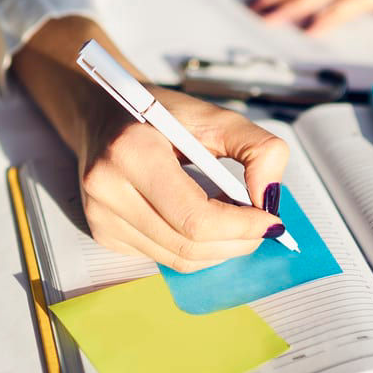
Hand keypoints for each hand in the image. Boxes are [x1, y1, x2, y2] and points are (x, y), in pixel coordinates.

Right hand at [12, 17, 288, 272]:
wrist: (102, 113)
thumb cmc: (158, 113)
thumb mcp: (214, 116)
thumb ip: (257, 148)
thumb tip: (270, 198)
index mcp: (133, 152)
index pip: (195, 218)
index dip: (241, 227)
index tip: (271, 221)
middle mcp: (108, 189)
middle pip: (189, 245)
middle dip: (236, 242)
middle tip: (262, 227)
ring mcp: (101, 216)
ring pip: (178, 259)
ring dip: (218, 248)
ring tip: (236, 222)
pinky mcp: (103, 232)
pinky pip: (161, 256)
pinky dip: (193, 247)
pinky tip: (201, 221)